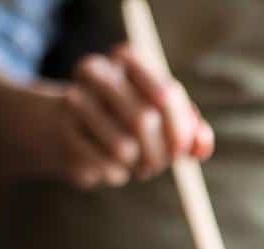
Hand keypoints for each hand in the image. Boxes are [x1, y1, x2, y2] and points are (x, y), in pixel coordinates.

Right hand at [50, 45, 213, 187]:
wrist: (69, 127)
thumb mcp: (164, 118)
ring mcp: (74, 99)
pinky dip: (118, 174)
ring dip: (141, 167)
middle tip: (159, 165)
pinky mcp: (63, 131)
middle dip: (161, 154)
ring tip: (139, 166)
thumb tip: (200, 147)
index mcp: (127, 58)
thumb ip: (190, 129)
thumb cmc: (127, 120)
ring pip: (124, 148)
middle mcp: (97, 71)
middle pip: (145, 120)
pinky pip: (105, 165)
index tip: (182, 150)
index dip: (181, 130)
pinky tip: (114, 168)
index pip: (167, 95)